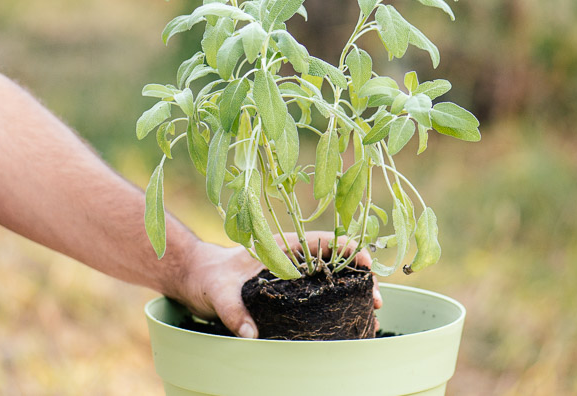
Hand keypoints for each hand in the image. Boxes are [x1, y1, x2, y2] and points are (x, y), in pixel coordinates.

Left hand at [170, 233, 381, 338]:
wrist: (198, 279)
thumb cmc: (209, 278)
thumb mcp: (219, 293)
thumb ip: (234, 312)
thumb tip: (250, 334)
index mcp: (282, 247)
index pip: (324, 241)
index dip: (349, 250)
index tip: (366, 265)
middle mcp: (294, 257)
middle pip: (338, 261)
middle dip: (362, 277)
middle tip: (377, 299)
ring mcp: (296, 273)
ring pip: (335, 278)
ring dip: (357, 292)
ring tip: (374, 313)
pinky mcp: (293, 290)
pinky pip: (323, 292)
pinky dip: (341, 303)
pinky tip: (354, 320)